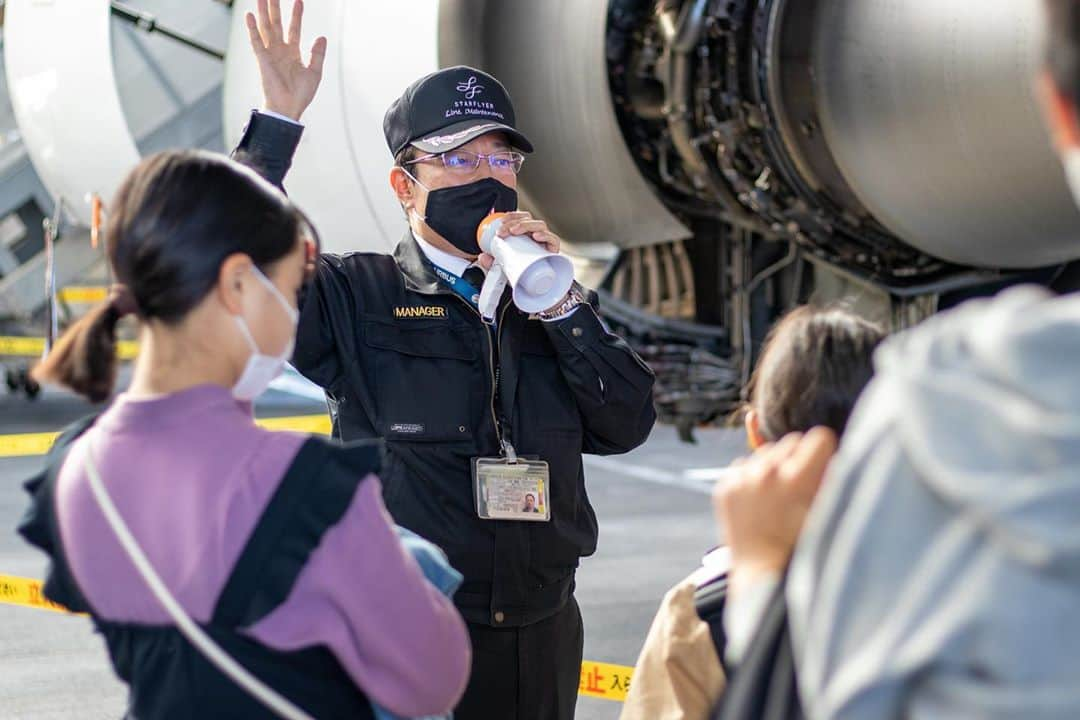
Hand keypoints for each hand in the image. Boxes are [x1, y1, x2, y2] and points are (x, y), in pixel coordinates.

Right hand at [247, 0, 326, 120]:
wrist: (289, 108)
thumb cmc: (301, 94)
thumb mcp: (315, 72)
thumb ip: (317, 54)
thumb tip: (322, 36)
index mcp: (292, 53)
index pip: (294, 28)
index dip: (297, 15)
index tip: (299, 0)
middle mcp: (279, 50)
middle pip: (277, 23)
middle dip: (275, 7)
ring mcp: (270, 54)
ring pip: (266, 27)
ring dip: (263, 12)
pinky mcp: (263, 60)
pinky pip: (256, 41)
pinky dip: (252, 29)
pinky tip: (249, 15)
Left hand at [477, 211, 561, 270]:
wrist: (534, 291)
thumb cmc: (522, 275)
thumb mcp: (503, 268)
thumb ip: (492, 263)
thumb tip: (482, 257)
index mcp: (525, 236)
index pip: (520, 219)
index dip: (511, 217)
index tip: (500, 223)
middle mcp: (536, 236)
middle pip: (528, 219)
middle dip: (514, 222)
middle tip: (503, 231)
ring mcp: (545, 242)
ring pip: (540, 225)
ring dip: (526, 225)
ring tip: (515, 231)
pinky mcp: (553, 251)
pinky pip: (553, 240)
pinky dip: (545, 236)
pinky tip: (536, 236)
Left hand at [713, 427, 837, 597]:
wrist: (761, 571)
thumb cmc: (803, 547)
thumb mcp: (828, 512)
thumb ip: (834, 479)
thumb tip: (838, 453)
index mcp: (796, 478)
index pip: (819, 437)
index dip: (826, 453)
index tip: (824, 470)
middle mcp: (766, 473)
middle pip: (793, 440)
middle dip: (800, 458)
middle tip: (801, 488)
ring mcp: (741, 478)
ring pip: (768, 450)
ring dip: (776, 465)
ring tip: (779, 496)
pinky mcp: (725, 485)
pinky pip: (745, 463)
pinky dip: (753, 476)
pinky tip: (760, 501)